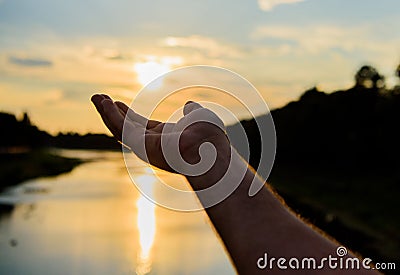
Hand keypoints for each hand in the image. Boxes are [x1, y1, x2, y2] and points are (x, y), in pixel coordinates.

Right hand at [91, 94, 230, 177]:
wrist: (211, 147)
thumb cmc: (209, 136)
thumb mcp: (198, 116)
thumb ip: (192, 111)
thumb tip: (190, 106)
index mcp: (164, 137)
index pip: (140, 125)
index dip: (127, 114)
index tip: (117, 102)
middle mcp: (152, 144)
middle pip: (125, 127)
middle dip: (111, 113)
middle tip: (99, 98)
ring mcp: (145, 147)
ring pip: (119, 129)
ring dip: (105, 112)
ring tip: (95, 97)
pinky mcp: (140, 147)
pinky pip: (121, 129)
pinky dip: (110, 115)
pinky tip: (104, 102)